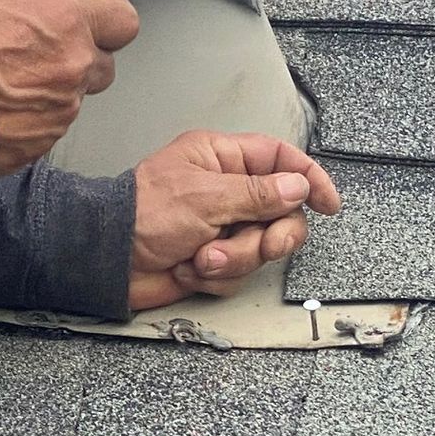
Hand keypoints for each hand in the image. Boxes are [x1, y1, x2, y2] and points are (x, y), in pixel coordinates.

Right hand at [0, 0, 139, 178]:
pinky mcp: (44, 142)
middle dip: (81, 55)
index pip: (124, 19)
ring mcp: (61, 109)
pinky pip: (53, 126)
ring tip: (11, 78)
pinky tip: (3, 104)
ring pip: (77, 96)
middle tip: (38, 49)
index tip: (85, 17)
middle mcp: (74, 68)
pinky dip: (36, 117)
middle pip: (105, 63)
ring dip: (57, 87)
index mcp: (68, 22)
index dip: (106, 16)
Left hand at [128, 130, 342, 310]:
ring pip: (260, 249)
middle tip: (260, 245)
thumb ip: (258, 193)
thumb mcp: (206, 197)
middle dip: (269, 237)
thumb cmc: (141, 214)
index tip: (328, 205)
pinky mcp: (211, 259)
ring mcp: (219, 227)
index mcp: (222, 158)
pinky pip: (237, 273)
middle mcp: (225, 191)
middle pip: (281, 214)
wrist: (106, 259)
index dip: (310, 179)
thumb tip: (299, 186)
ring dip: (234, 259)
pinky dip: (215, 276)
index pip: (281, 160)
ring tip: (201, 257)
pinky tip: (187, 268)